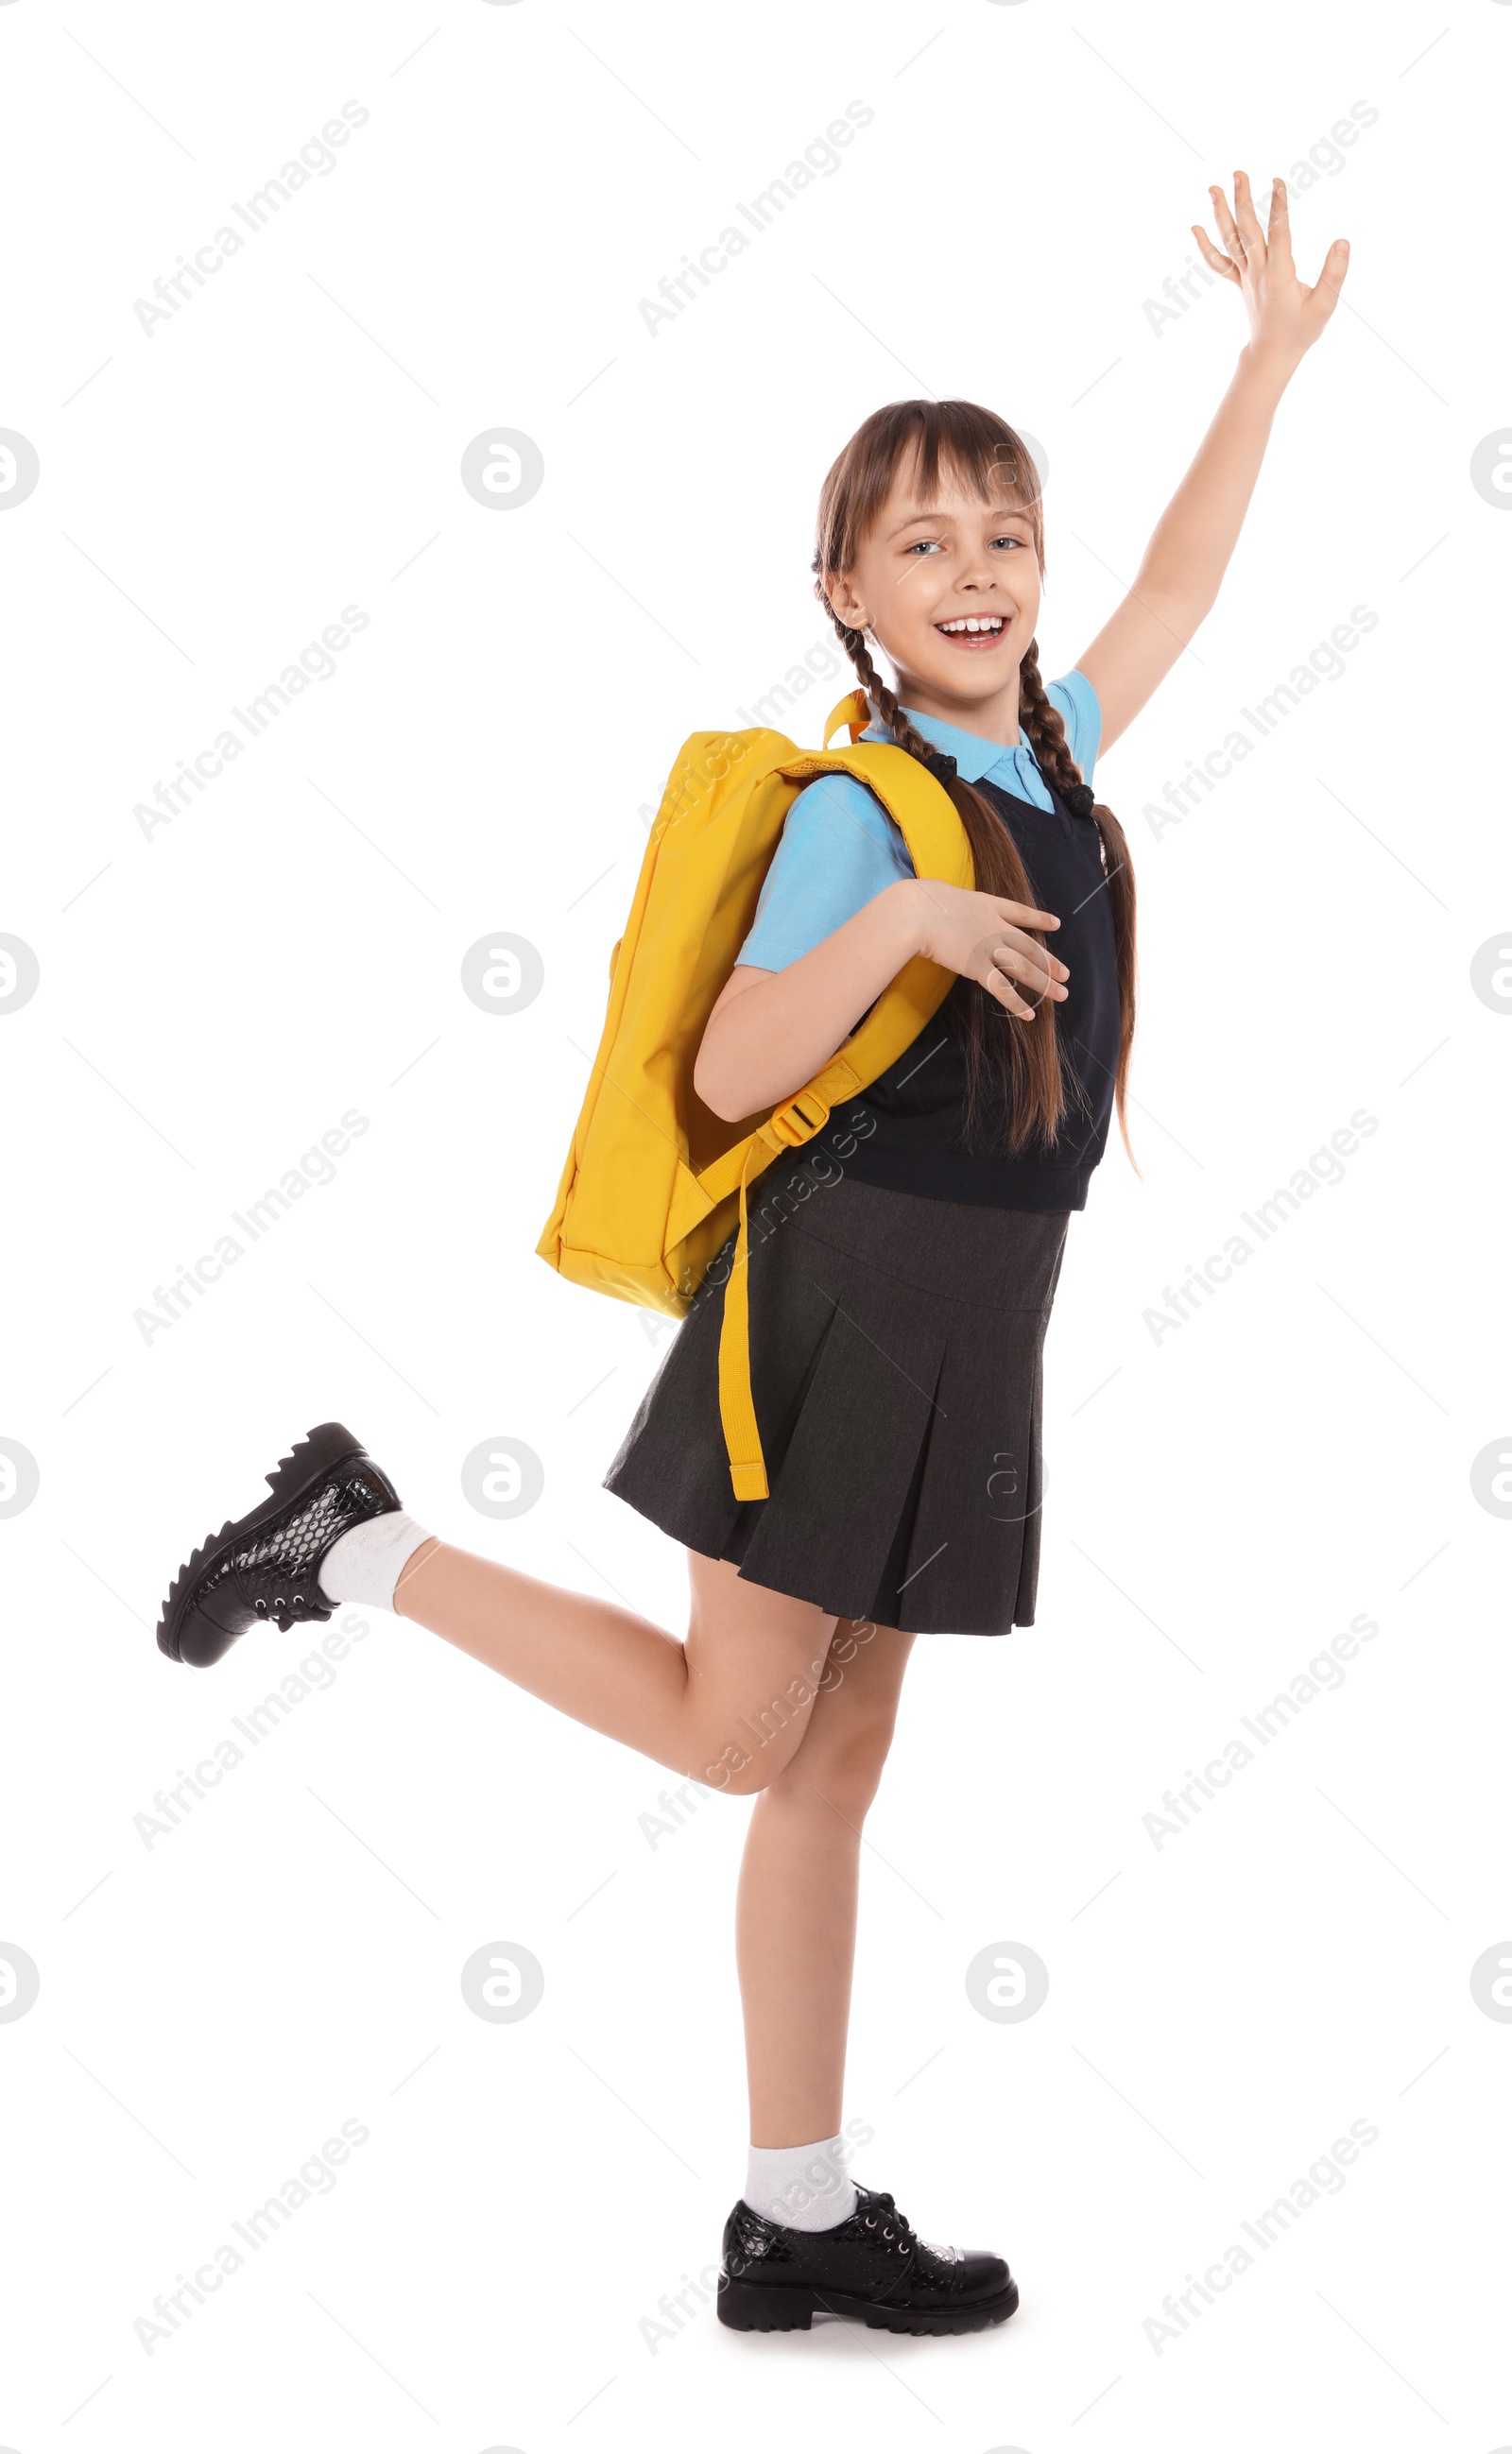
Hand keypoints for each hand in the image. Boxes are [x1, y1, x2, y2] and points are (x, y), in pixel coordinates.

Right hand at [909, 880, 1066, 1020]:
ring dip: (1044, 984)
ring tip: (1062, 994)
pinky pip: (1002, 988)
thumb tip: (943, 904)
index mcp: (989, 905)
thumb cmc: (923, 901)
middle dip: (1050, 962)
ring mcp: (989, 948)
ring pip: (1024, 969)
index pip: (1021, 912)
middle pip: (1030, 947)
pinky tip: (1029, 1014)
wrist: (918, 912)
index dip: (1040, 920)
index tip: (1055, 924)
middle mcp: (996, 927)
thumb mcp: (946, 894)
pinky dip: (1016, 1003)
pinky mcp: (977, 967)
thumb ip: (955, 905)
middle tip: (1066, 975)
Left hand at [1193, 172, 1347, 372]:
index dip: (1278, 206)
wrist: (1272, 354)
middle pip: (1247, 229)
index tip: (1278, 181)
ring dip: (1220, 214)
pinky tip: (1195, 228)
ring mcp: (1246, 276)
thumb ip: (1335, 273)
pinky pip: (1220, 262)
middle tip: (1238, 172)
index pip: (1279, 232)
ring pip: (1230, 241)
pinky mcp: (1240, 282)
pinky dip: (1206, 246)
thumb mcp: (1325, 305)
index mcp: (1279, 273)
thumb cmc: (1301, 331)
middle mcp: (1258, 271)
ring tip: (1212, 189)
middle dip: (1242, 199)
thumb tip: (1343, 241)